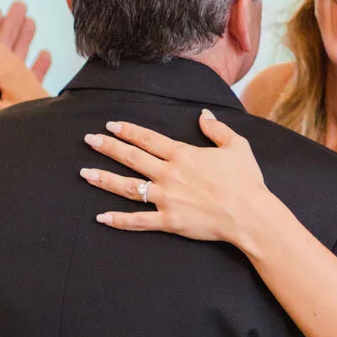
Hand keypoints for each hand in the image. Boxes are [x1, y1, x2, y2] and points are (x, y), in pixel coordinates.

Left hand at [0, 1, 51, 118]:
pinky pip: (31, 81)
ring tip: (32, 23)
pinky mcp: (20, 106)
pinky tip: (46, 54)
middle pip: (2, 48)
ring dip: (24, 42)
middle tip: (21, 6)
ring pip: (17, 61)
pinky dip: (37, 66)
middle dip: (11, 28)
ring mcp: (5, 94)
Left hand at [81, 111, 269, 247]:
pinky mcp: (169, 221)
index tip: (111, 125)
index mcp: (183, 154)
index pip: (148, 139)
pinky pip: (138, 221)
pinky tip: (101, 217)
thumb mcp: (237, 146)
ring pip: (128, 187)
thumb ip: (217, 129)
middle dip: (108, 147)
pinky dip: (119, 220)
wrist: (251, 214)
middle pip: (132, 158)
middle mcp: (169, 174)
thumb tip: (203, 114)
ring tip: (85, 173)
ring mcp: (166, 198)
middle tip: (89, 139)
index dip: (128, 131)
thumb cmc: (246, 181)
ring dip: (105, 179)